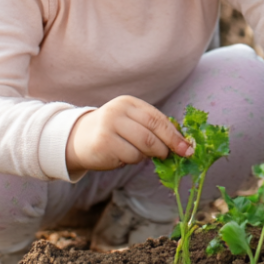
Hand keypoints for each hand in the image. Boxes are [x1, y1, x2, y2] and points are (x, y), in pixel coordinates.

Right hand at [66, 95, 191, 176]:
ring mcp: (109, 127)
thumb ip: (151, 126)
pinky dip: (131, 161)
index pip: (157, 118)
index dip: (174, 135)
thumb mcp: (130, 120)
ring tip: (136, 153)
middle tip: (168, 156)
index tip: (186, 148)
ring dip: (146, 156)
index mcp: (129, 103)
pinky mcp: (103, 144)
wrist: (77, 138)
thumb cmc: (112, 130)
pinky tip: (121, 156)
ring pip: (141, 148)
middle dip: (165, 147)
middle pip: (151, 133)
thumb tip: (180, 142)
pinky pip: (128, 157)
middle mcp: (118, 112)